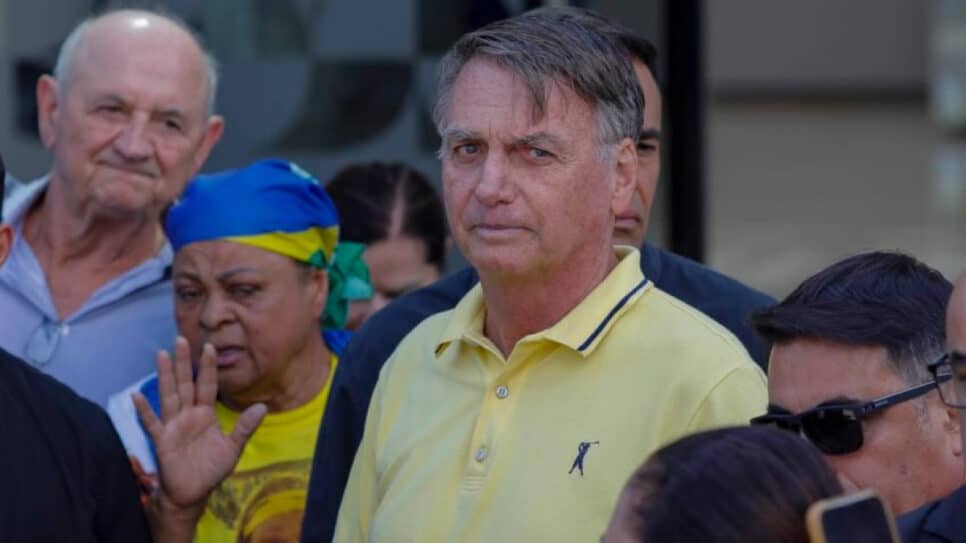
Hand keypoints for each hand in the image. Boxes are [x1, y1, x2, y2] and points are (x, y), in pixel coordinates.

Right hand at [134, 336, 266, 509]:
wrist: (193, 494)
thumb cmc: (211, 469)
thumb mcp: (232, 448)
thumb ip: (245, 428)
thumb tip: (262, 407)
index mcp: (205, 414)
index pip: (207, 386)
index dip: (209, 368)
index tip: (211, 346)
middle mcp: (188, 415)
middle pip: (185, 384)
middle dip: (183, 363)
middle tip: (181, 339)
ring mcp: (173, 426)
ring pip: (169, 396)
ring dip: (165, 376)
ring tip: (161, 355)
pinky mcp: (162, 441)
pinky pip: (152, 423)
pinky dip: (144, 411)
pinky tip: (138, 396)